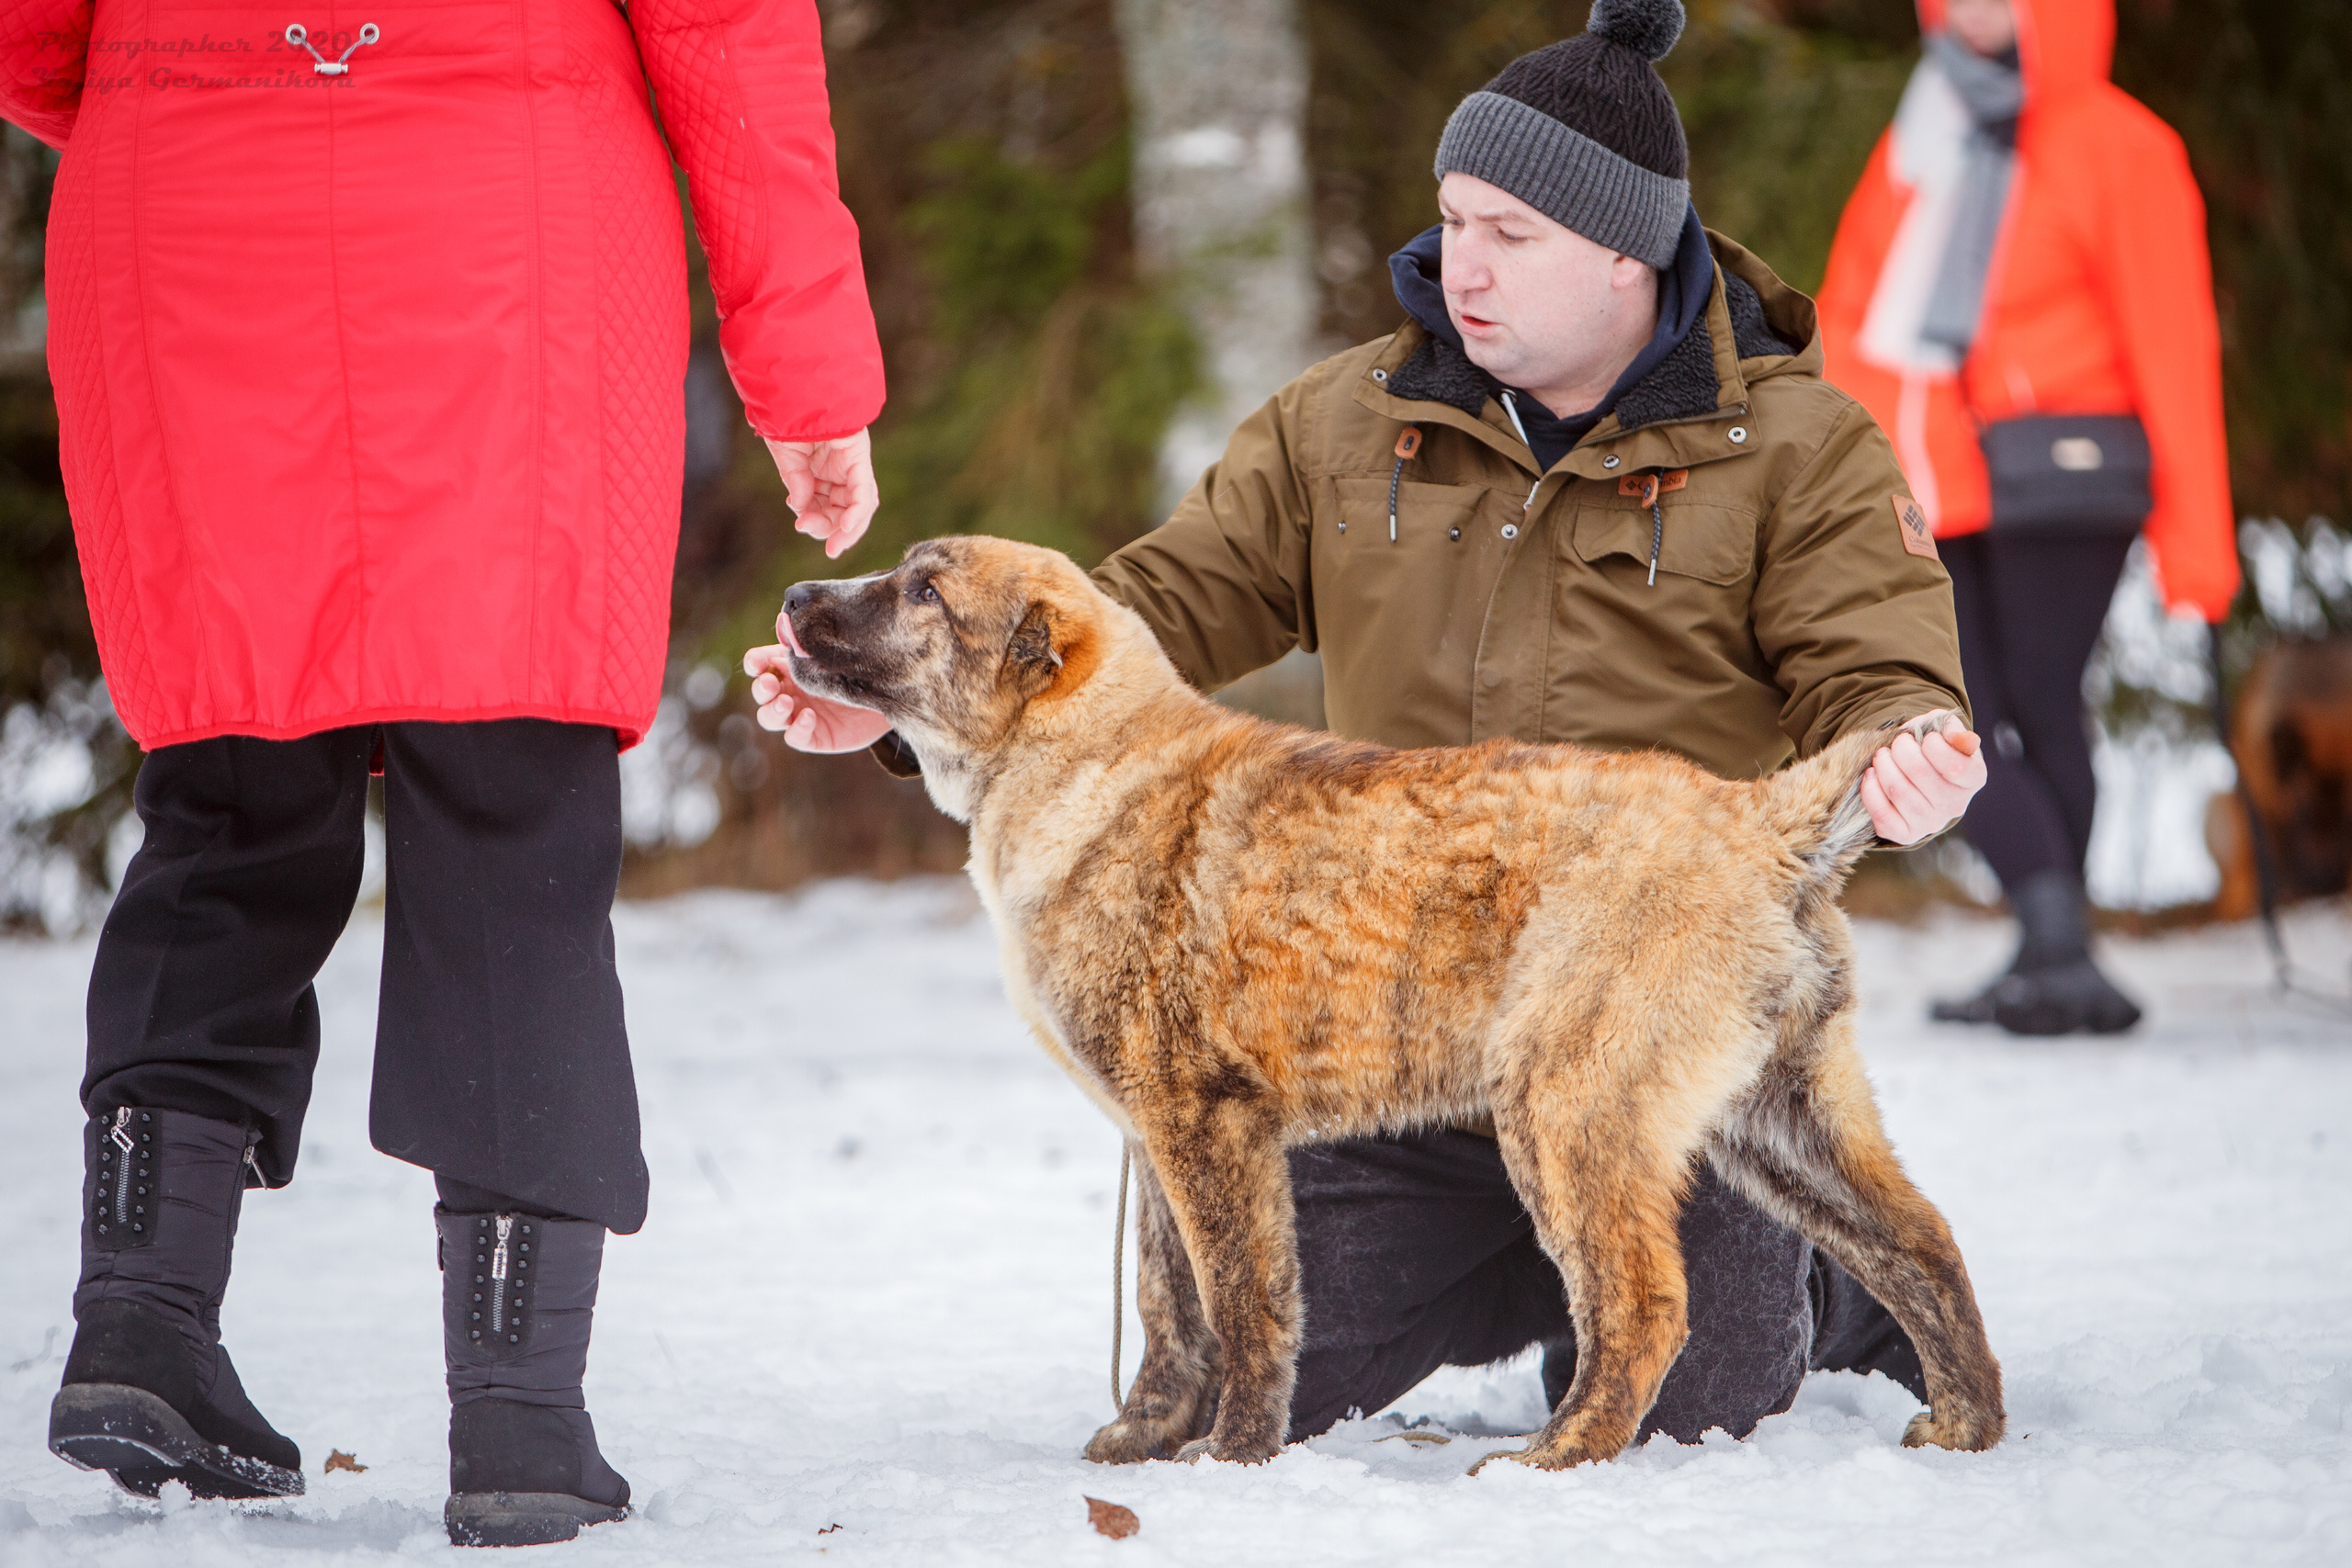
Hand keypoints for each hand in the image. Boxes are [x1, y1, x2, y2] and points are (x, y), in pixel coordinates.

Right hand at [741, 621, 892, 752]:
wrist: (885, 692)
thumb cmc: (856, 666)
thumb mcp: (834, 650)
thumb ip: (810, 639)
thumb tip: (786, 619)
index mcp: (788, 667)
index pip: (760, 664)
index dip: (754, 663)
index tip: (757, 663)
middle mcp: (789, 692)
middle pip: (761, 693)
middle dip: (761, 688)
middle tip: (770, 683)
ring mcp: (798, 715)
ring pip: (769, 717)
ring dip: (773, 710)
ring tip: (786, 702)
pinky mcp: (812, 736)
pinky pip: (795, 737)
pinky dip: (797, 728)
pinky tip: (809, 717)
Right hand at [765, 428, 878, 559]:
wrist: (791, 387)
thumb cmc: (787, 417)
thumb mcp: (789, 459)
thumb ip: (798, 485)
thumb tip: (802, 509)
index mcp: (824, 471)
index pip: (828, 505)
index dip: (819, 521)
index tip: (802, 526)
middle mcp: (842, 470)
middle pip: (845, 510)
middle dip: (832, 530)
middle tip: (821, 542)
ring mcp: (853, 464)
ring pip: (859, 507)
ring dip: (847, 529)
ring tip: (833, 544)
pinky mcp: (858, 457)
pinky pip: (863, 492)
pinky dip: (856, 513)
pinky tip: (845, 527)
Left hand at [1861, 721, 1985, 845]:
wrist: (1915, 774)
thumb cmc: (1931, 748)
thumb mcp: (1944, 731)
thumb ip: (1953, 729)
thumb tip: (1963, 739)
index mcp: (1974, 778)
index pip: (1954, 766)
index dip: (1933, 746)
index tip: (1926, 738)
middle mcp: (1956, 805)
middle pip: (1919, 773)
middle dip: (1901, 750)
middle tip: (1897, 743)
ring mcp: (1931, 823)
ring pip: (1898, 791)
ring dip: (1883, 766)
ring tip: (1882, 756)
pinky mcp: (1907, 834)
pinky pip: (1882, 815)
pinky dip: (1870, 790)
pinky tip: (1871, 775)